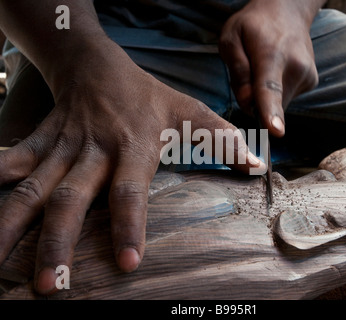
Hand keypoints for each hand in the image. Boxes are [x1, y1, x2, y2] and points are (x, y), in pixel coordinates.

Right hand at [0, 40, 262, 293]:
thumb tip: (257, 165)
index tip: (126, 265)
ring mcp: (62, 146)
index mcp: (134, 146)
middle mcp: (94, 150)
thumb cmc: (147, 94)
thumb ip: (222, 138)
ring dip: (13, 223)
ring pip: (34, 187)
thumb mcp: (189, 111)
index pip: (130, 191)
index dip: (128, 226)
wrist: (95, 64)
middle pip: (72, 198)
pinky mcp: (40, 141)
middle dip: (57, 243)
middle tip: (49, 286)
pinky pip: (11, 161)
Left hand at [219, 0, 318, 136]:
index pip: (269, 89)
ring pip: (278, 104)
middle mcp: (295, 67)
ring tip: (265, 68)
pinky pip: (286, 98)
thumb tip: (247, 105)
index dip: (271, 112)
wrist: (287, 11)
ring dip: (265, 96)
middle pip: (268, 104)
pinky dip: (277, 92)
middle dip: (253, 100)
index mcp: (271, 55)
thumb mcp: (231, 39)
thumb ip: (237, 72)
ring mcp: (307, 76)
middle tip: (249, 72)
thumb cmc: (253, 25)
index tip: (276, 132)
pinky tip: (277, 70)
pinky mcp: (311, 82)